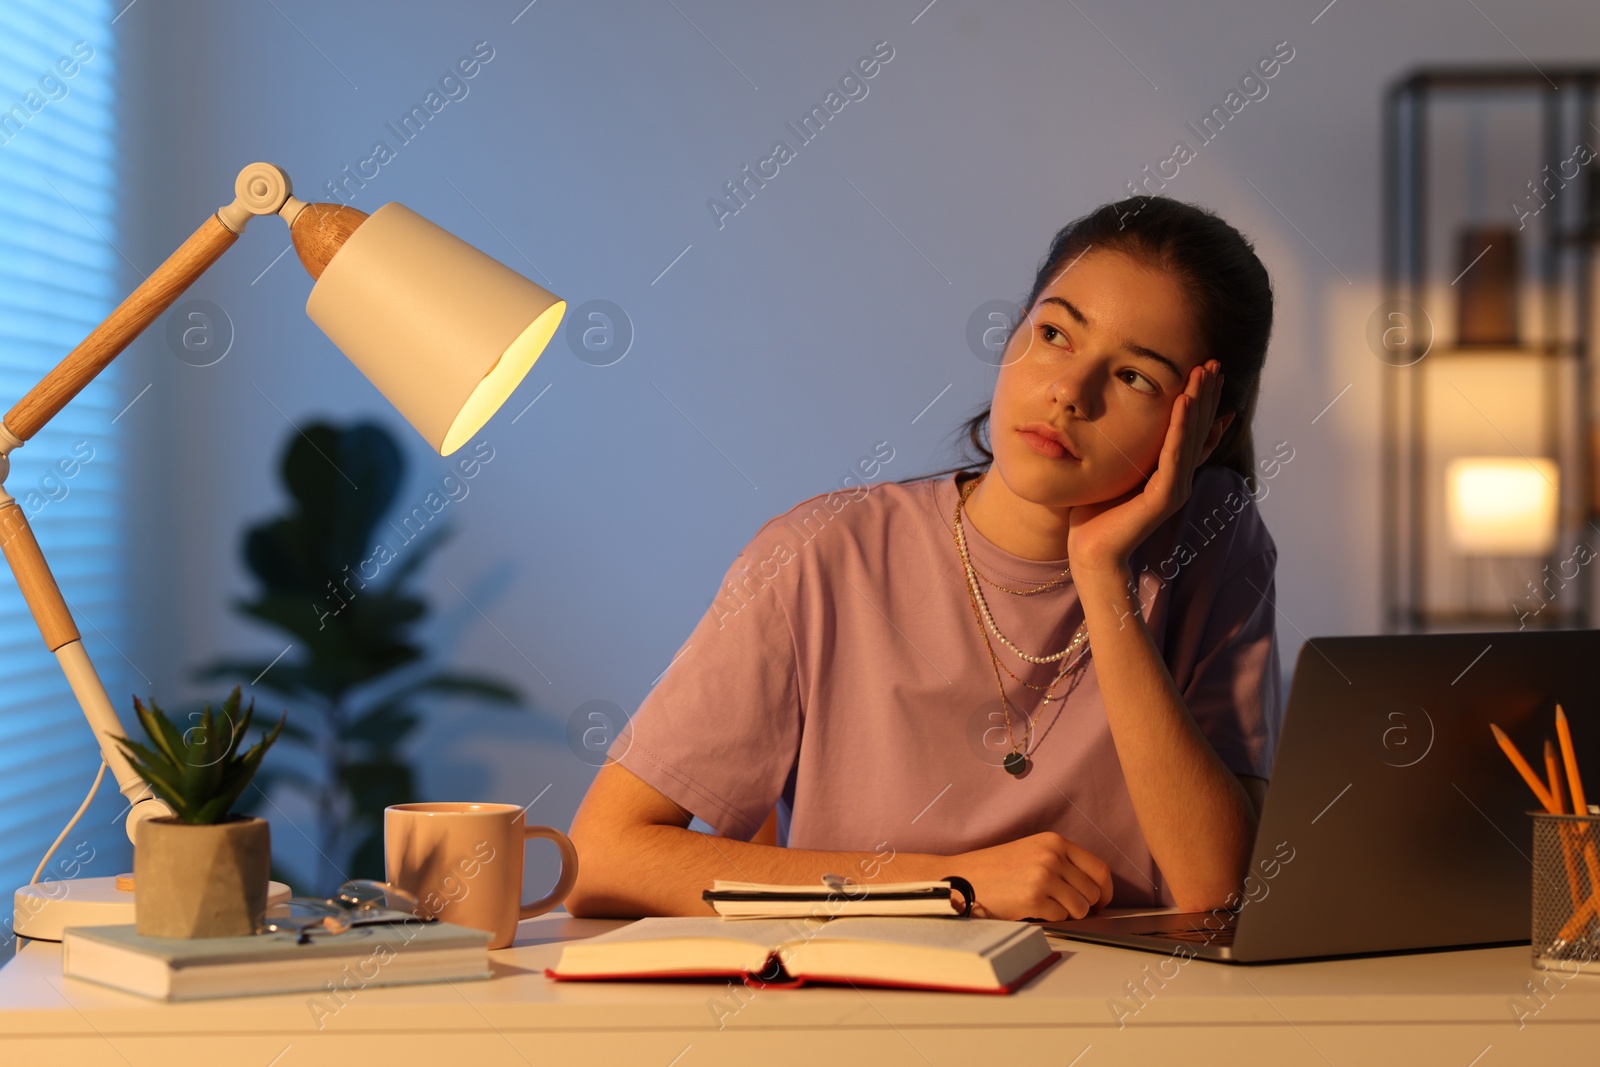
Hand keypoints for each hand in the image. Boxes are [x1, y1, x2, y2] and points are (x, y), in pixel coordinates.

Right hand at [953, 831, 1112, 920]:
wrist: (961, 877)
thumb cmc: (994, 869)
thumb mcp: (1032, 852)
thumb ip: (1062, 862)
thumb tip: (1093, 889)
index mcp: (1054, 842)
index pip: (1099, 868)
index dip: (1106, 890)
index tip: (1101, 901)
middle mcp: (1052, 856)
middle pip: (1093, 891)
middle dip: (1083, 905)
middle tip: (1065, 907)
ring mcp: (1043, 876)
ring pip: (1080, 908)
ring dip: (1067, 913)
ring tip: (1045, 906)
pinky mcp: (1034, 898)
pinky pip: (1061, 917)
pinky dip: (1050, 918)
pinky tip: (1031, 908)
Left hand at [1066, 360, 1224, 573]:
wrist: (1090, 553)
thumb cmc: (1094, 514)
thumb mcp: (1115, 472)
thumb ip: (1128, 451)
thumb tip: (1119, 424)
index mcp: (1169, 474)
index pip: (1194, 432)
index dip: (1204, 403)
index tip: (1208, 373)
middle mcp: (1179, 479)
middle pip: (1200, 429)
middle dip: (1207, 394)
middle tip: (1215, 363)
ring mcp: (1176, 489)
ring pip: (1192, 437)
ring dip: (1199, 402)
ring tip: (1205, 372)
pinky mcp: (1165, 497)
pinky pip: (1175, 454)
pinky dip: (1181, 426)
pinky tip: (1185, 401)